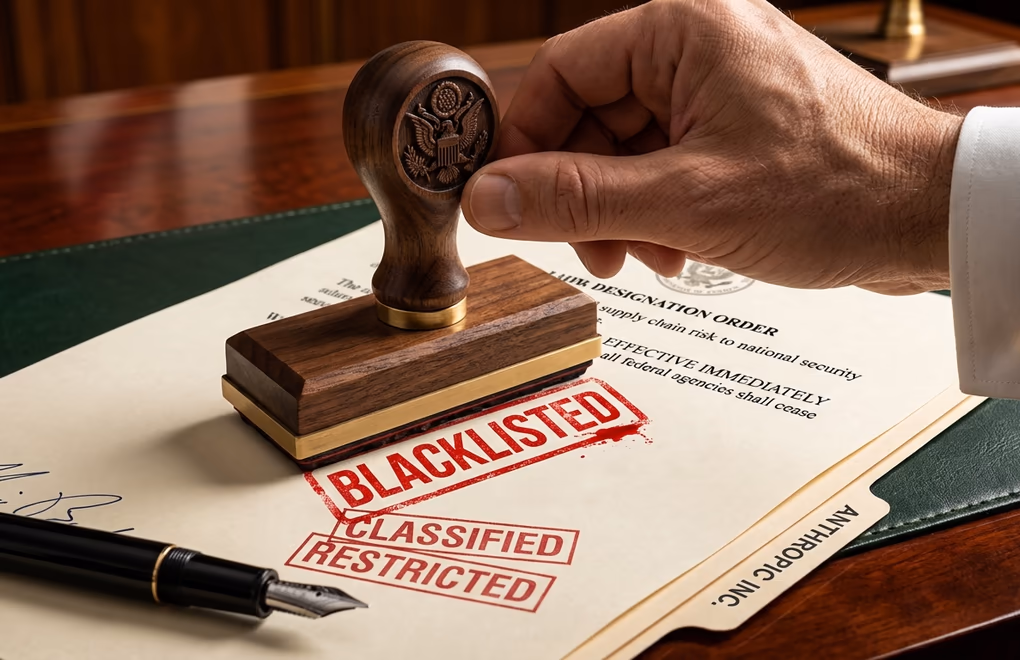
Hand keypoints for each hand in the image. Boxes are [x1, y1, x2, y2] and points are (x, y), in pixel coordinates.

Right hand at [461, 0, 962, 294]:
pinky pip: (662, 164)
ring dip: (616, 211)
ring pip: (622, 149)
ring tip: (642, 256)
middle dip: (578, 191)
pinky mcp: (734, 129)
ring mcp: (717, 90)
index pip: (560, 72)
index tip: (506, 198)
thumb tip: (489, 200)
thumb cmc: (836, 189)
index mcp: (681, 31)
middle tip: (584, 247)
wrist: (928, 217)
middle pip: (588, 116)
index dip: (524, 141)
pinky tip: (673, 250)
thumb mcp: (685, 201)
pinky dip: (653, 212)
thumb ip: (575, 199)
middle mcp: (696, 49)